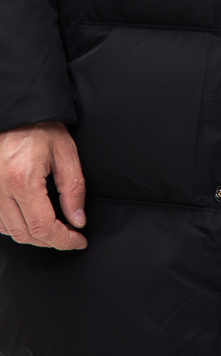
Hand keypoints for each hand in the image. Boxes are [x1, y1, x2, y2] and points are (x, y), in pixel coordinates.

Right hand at [0, 121, 87, 249]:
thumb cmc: (38, 127)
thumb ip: (73, 188)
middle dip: (52, 240)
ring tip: (55, 229)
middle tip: (70, 236)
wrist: (14, 113)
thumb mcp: (65, 151)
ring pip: (11, 232)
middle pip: (26, 234)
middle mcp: (0, 190)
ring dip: (35, 236)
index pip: (43, 226)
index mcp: (22, 179)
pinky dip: (17, 227)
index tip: (78, 241)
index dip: (64, 240)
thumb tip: (77, 219)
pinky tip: (33, 220)